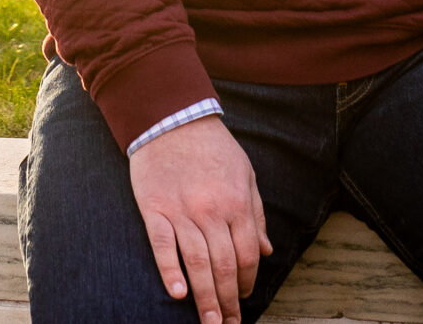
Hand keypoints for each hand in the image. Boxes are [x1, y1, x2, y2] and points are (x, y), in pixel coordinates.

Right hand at [128, 115, 270, 323]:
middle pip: (224, 266)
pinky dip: (171, 271)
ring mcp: (182, 212)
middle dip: (228, 301)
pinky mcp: (155, 210)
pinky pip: (163, 246)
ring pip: (198, 263)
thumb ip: (256, 214)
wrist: (172, 119)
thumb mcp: (246, 174)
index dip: (247, 280)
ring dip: (205, 298)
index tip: (243, 297)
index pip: (247, 254)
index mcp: (237, 203)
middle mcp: (212, 211)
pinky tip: (179, 294)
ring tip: (210, 322)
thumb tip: (267, 251)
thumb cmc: (213, 147)